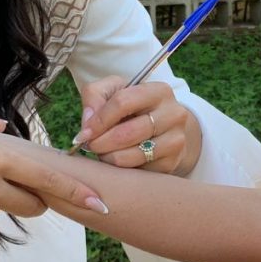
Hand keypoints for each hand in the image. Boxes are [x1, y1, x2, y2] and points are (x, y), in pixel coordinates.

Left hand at [72, 76, 201, 174]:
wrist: (169, 129)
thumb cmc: (135, 108)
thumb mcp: (116, 92)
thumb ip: (95, 96)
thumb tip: (88, 123)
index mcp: (159, 91)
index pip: (123, 102)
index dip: (99, 119)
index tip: (84, 133)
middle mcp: (173, 113)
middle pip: (127, 132)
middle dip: (101, 142)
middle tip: (90, 146)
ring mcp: (176, 139)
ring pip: (133, 155)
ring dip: (109, 158)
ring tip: (103, 153)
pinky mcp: (173, 162)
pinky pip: (140, 171)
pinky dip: (123, 170)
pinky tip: (118, 161)